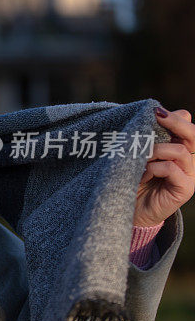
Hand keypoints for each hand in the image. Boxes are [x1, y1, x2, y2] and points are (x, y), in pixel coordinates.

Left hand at [133, 107, 194, 226]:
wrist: (131, 210)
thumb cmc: (132, 179)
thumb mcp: (138, 155)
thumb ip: (147, 138)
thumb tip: (150, 114)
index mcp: (179, 147)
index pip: (187, 125)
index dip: (174, 117)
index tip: (154, 110)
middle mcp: (189, 159)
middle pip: (193, 134)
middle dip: (175, 122)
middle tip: (157, 115)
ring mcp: (189, 174)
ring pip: (179, 151)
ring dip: (155, 151)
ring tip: (140, 160)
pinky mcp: (185, 188)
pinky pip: (171, 169)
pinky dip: (154, 168)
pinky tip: (142, 175)